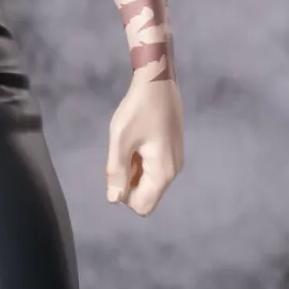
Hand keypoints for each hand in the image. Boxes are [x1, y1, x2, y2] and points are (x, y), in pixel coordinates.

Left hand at [105, 69, 183, 216]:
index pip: (142, 206)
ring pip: (148, 182)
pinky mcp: (172, 151)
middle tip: (123, 154)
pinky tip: (136, 140)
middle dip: (128, 183)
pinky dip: (140, 161)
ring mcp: (174, 160)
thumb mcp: (120, 142)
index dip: (123, 195)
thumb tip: (114, 200)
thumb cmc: (137, 110)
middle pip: (146, 195)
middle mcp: (173, 170)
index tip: (118, 170)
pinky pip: (152, 169)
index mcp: (162, 172)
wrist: (157, 82)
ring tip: (130, 145)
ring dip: (133, 170)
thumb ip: (117, 173)